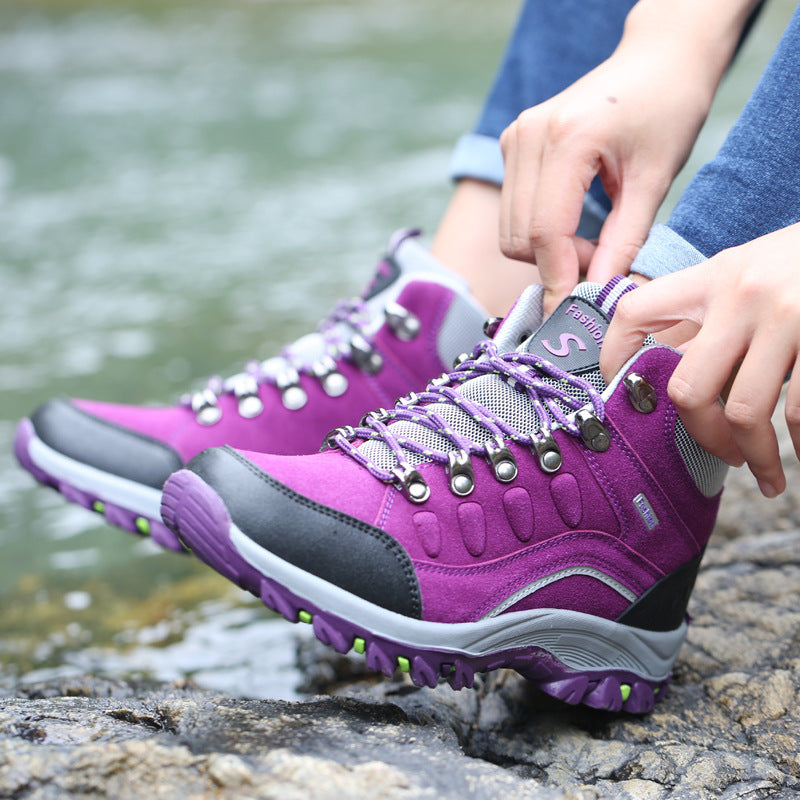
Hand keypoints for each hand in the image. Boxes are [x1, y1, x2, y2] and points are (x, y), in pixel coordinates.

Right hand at [499, 45, 710, 314]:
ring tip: (589, 240)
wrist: (656, 58)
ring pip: (509, 228)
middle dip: (554, 263)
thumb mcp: (654, 181)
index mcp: (566, 138)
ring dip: (545, 250)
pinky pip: (512, 210)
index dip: (558, 277)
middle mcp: (528, 135)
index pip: (544, 231)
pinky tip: (572, 220)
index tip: (573, 311)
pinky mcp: (512, 143)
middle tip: (598, 261)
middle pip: (518, 236)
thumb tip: (598, 294)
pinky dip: (538, 230)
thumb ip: (623, 242)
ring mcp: (514, 137)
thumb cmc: (667, 109)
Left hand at [601, 223, 799, 497]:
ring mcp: (786, 316)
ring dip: (756, 456)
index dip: (614, 356)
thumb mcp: (749, 272)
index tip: (622, 393)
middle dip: (703, 435)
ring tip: (767, 474)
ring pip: (743, 411)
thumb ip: (708, 314)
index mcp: (712, 277)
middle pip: (688, 387)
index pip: (635, 313)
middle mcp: (741, 295)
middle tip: (724, 453)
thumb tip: (667, 368)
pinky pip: (798, 410)